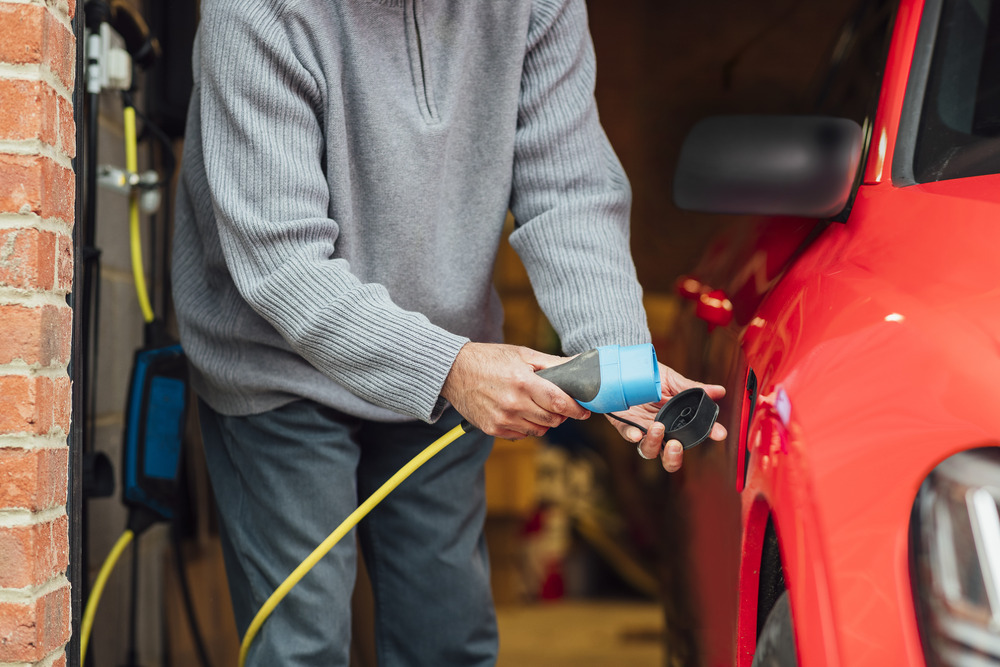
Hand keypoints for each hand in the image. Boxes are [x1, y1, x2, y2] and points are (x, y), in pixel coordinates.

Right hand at [442, 343, 590, 438]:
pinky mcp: (493, 429)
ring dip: (544, 421)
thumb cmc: (490, 359)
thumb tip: (580, 364)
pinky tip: (519, 412)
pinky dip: (526, 426)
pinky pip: (521, 434)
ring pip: (539, 430)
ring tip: (535, 405)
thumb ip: (554, 363)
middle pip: (553, 419)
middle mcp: (513, 403)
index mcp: (523, 382)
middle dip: (560, 414)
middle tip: (557, 404)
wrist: (454, 371)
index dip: (577, 409)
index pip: (560, 403)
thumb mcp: (523, 355)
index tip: (585, 410)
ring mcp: (502, 419)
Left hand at [605, 363, 726, 471]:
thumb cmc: (650, 377)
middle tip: (676, 445)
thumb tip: (719, 391)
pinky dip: (631, 435)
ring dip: (654, 443)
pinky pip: (627, 434)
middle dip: (674, 457)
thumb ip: (691, 388)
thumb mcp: (672, 380)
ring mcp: (642, 428)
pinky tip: (636, 434)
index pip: (694, 432)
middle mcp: (661, 429)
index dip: (708, 434)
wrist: (625, 368)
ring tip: (657, 428)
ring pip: (649, 450)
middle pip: (669, 455)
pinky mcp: (624, 423)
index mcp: (675, 421)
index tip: (719, 433)